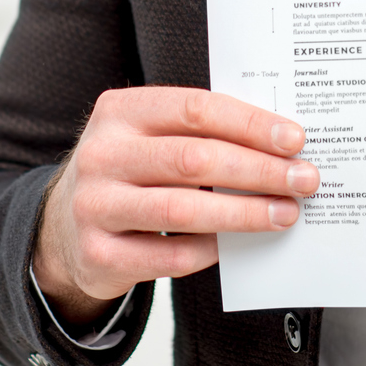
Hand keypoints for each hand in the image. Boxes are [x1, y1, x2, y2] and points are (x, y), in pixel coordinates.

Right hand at [33, 87, 318, 320]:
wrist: (63, 226)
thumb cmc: (129, 171)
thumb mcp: (149, 135)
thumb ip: (201, 132)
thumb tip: (281, 143)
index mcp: (120, 111)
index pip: (196, 109)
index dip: (251, 124)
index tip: (295, 140)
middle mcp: (101, 154)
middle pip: (195, 159)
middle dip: (258, 171)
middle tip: (303, 180)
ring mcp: (95, 206)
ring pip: (184, 210)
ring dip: (244, 213)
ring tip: (285, 213)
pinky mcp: (98, 254)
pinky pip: (169, 256)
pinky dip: (211, 250)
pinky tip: (237, 244)